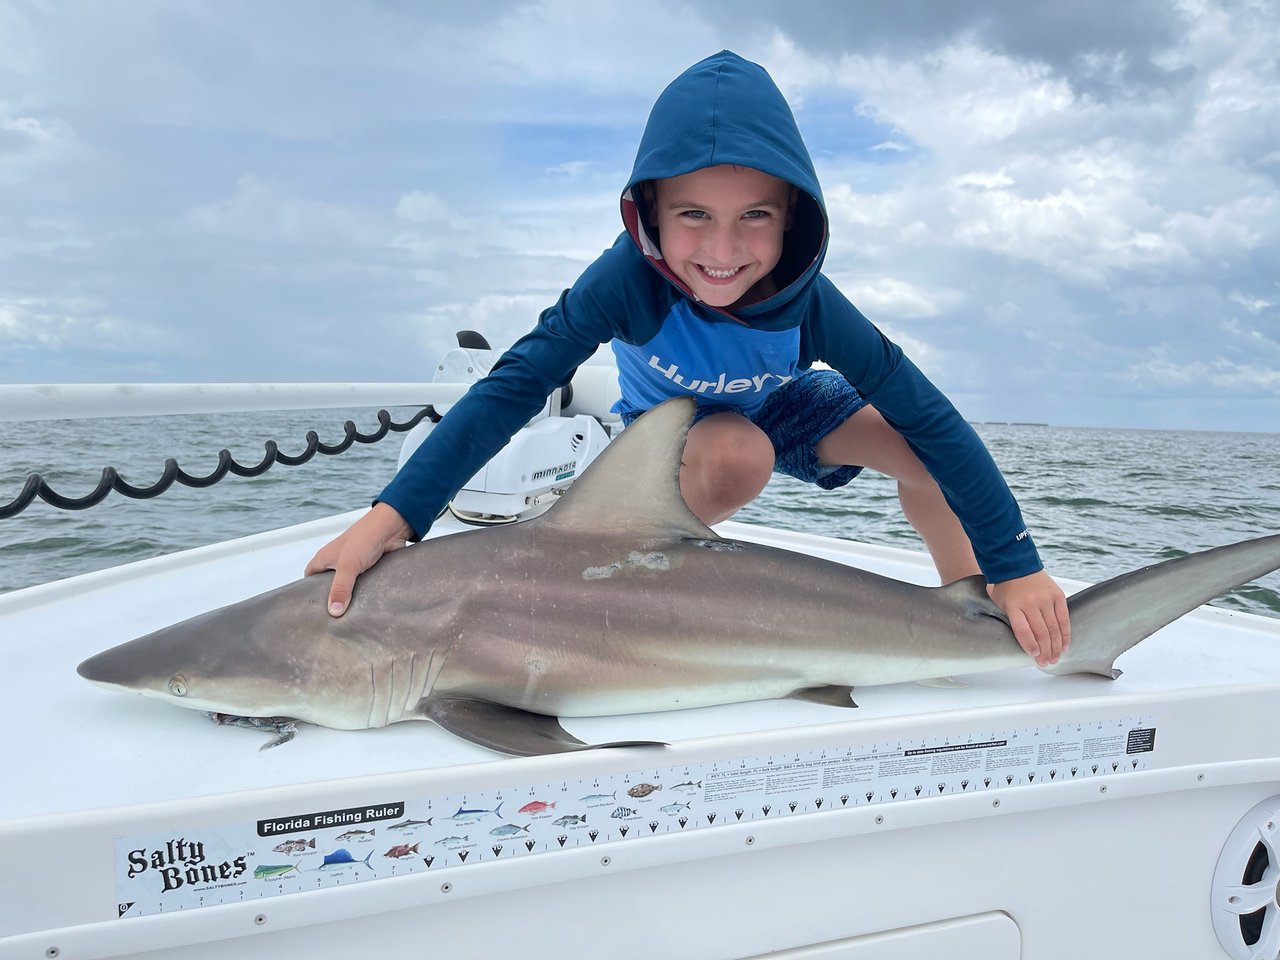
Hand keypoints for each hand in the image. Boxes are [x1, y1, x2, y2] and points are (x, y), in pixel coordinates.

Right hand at [304, 502, 412, 616]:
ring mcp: (354, 566)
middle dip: (330, 599)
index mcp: (324, 558)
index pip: (309, 577)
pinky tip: (367, 605)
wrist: (392, 528)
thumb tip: (334, 611)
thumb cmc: (365, 537)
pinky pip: (363, 586)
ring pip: (348, 587)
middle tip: (332, 618)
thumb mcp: (348, 566)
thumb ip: (340, 589)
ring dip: (350, 598)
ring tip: (350, 616)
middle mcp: (337, 562)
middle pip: (328, 585)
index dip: (307, 592)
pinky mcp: (369, 569)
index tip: (310, 609)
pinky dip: (365, 594)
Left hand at [988, 570, 1070, 666]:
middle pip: (1041, 632)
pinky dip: (1065, 633)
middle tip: (1046, 663)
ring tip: (1056, 658)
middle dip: (1046, 651)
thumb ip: (1009, 619)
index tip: (1035, 657)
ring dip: (1056, 646)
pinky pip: (1064, 617)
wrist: (1016, 563)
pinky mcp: (1057, 595)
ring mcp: (1045, 598)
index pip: (1023, 631)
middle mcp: (1030, 602)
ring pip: (1054, 628)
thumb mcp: (998, 602)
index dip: (1030, 646)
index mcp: (1013, 605)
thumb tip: (1020, 640)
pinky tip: (1064, 644)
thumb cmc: (1005, 586)